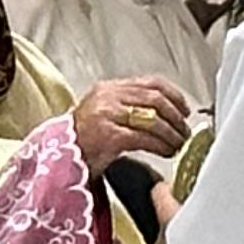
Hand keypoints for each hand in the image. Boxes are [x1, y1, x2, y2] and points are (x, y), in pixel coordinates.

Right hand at [71, 78, 191, 175]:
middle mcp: (107, 97)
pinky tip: (166, 152)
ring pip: (152, 119)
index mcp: (108, 88)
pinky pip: (144, 138)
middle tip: (185, 131)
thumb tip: (166, 112)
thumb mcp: (104, 113)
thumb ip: (129, 106)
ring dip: (171, 133)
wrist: (58, 160)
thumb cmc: (83, 140)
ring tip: (178, 144)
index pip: (150, 83)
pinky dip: (160, 146)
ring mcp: (107, 115)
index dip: (174, 95)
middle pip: (155, 99)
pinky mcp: (108, 136)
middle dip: (175, 116)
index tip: (185, 109)